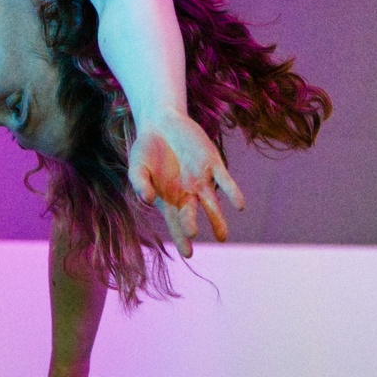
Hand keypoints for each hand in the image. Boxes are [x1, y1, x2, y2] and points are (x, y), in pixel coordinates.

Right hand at [127, 109, 244, 255]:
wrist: (162, 123)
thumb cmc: (146, 150)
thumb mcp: (137, 166)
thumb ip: (140, 183)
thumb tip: (148, 200)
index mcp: (169, 200)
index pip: (175, 224)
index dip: (181, 238)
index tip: (188, 253)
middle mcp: (187, 194)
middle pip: (191, 213)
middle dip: (191, 223)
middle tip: (192, 232)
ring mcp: (201, 180)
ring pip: (212, 203)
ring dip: (218, 218)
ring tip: (222, 236)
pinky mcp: (213, 164)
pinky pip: (224, 180)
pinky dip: (232, 192)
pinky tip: (239, 205)